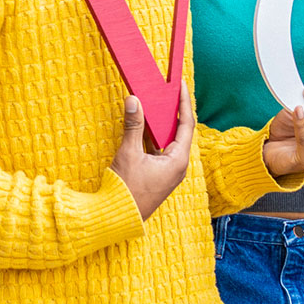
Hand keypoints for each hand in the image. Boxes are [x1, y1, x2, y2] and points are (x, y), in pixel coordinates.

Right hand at [109, 83, 195, 220]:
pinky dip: (154, 137)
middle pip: (180, 131)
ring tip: (156, 104)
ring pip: (169, 141)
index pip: (187, 124)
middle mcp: (178, 166)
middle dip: (173, 111)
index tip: (182, 85)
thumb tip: (134, 100)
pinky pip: (160, 151)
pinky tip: (144, 126)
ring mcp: (169, 172)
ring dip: (162, 124)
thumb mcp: (129, 153)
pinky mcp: (159, 176)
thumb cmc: (126, 189)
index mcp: (178, 160)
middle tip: (168, 92)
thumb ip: (133, 126)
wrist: (117, 218)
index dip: (184, 102)